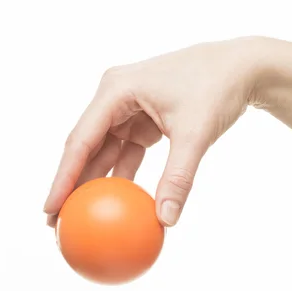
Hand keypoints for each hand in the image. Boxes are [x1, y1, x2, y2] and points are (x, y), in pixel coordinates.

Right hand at [43, 37, 261, 226]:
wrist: (242, 68)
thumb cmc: (216, 88)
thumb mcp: (196, 134)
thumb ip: (179, 177)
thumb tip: (166, 221)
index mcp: (116, 90)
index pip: (80, 141)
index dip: (63, 178)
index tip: (50, 210)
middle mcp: (115, 98)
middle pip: (85, 148)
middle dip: (72, 185)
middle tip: (58, 222)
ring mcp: (127, 109)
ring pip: (104, 153)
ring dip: (95, 184)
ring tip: (81, 218)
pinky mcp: (143, 121)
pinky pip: (126, 154)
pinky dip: (123, 178)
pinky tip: (116, 204)